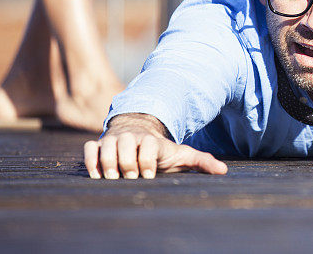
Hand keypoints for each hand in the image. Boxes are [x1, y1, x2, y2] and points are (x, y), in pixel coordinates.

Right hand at [83, 114, 227, 178]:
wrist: (139, 133)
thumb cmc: (161, 150)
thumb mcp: (181, 154)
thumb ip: (201, 161)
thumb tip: (224, 171)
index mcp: (151, 140)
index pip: (148, 146)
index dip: (148, 161)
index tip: (150, 175)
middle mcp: (131, 137)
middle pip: (125, 144)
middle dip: (127, 163)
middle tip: (131, 178)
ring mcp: (113, 140)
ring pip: (106, 145)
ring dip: (108, 163)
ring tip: (114, 179)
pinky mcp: (98, 145)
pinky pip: (89, 149)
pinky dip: (91, 161)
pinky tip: (97, 175)